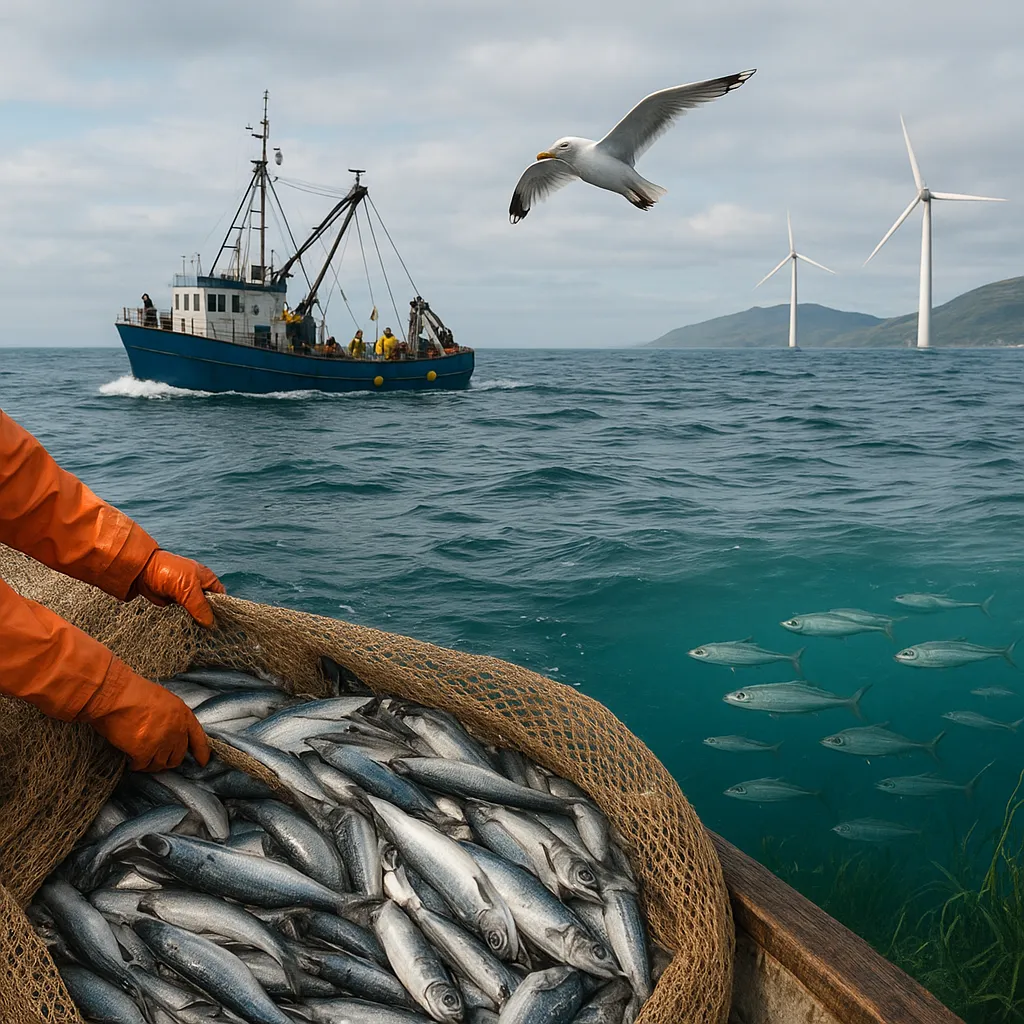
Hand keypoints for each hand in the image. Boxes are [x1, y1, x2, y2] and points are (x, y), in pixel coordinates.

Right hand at [77, 661, 210, 771]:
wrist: (116, 694)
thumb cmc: (134, 693)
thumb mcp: (164, 701)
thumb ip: (171, 718)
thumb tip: (168, 732)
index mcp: (183, 714)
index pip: (198, 738)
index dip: (201, 752)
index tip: (202, 762)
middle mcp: (176, 730)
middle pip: (178, 756)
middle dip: (167, 761)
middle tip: (155, 759)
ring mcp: (161, 741)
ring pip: (160, 764)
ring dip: (150, 764)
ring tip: (139, 758)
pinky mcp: (144, 751)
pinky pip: (142, 766)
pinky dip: (135, 765)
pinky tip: (130, 759)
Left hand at [133, 550, 224, 627]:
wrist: (142, 572)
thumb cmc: (169, 572)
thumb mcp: (189, 589)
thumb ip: (200, 606)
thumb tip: (209, 623)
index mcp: (207, 580)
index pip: (220, 597)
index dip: (222, 609)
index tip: (220, 624)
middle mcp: (198, 588)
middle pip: (208, 607)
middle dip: (207, 617)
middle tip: (208, 632)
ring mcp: (186, 596)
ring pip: (195, 612)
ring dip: (194, 620)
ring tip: (196, 632)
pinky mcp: (174, 603)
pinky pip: (183, 614)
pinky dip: (183, 620)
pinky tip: (184, 628)